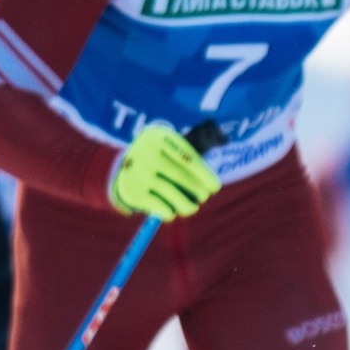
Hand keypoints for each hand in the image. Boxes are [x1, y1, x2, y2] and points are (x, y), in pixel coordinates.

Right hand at [107, 124, 221, 220]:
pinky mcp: (132, 191)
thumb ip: (200, 140)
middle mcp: (146, 151)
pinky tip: (171, 212)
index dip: (204, 175)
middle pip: (180, 176)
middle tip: (203, 196)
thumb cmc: (161, 155)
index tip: (215, 187)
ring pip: (171, 193)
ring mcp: (137, 171)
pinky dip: (167, 211)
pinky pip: (157, 205)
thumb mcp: (174, 144)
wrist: (125, 166)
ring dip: (186, 205)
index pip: (188, 158)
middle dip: (196, 189)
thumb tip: (224, 138)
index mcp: (159, 136)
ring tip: (192, 208)